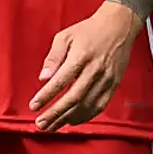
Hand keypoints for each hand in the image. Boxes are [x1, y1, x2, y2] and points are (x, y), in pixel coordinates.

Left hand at [29, 2, 142, 130]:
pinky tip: (72, 121)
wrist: (118, 27)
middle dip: (55, 114)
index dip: (46, 95)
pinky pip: (99, 106)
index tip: (34, 105)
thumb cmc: (89, 30)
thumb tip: (43, 77)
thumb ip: (53, 57)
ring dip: (68, 118)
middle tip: (41, 123)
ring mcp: (106, 79)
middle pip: (73, 98)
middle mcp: (95, 70)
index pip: (61, 81)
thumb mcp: (65, 36)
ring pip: (86, 105)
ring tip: (53, 126)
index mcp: (81, 56)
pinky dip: (85, 116)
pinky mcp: (113, 85)